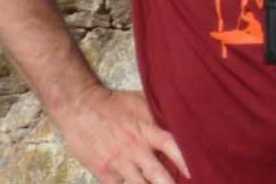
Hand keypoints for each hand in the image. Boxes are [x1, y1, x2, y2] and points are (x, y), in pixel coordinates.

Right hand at [55, 86, 190, 182]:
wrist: (80, 107)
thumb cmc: (115, 103)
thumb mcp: (141, 102)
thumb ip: (160, 114)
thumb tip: (182, 118)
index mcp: (147, 130)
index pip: (171, 147)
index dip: (185, 161)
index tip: (195, 173)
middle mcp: (134, 149)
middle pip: (157, 174)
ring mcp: (118, 162)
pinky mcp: (102, 170)